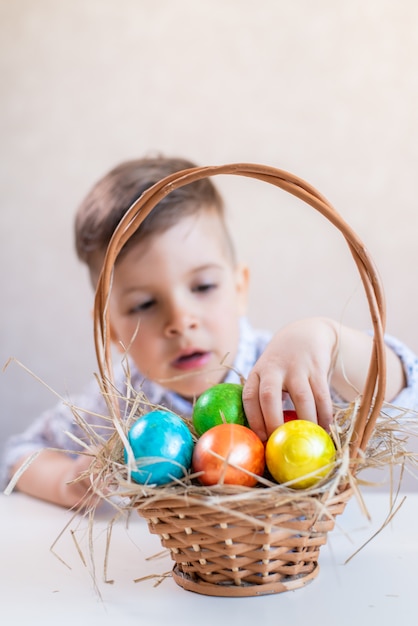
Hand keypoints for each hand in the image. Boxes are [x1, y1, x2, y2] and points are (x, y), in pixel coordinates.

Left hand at [242, 318, 337, 440]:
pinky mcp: (317, 368)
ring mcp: (296, 367)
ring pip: (301, 397)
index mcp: (257, 373)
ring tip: (309, 440)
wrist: (305, 335)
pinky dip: (325, 414)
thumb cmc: (282, 366)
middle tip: (282, 442)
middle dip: (274, 422)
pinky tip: (325, 428)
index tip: (261, 439)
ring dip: (306, 421)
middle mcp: (273, 369)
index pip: (249, 397)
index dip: (254, 419)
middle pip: (269, 396)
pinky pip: (322, 395)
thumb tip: (266, 438)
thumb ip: (264, 399)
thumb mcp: (266, 374)